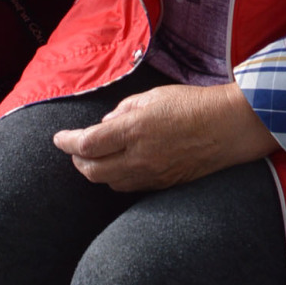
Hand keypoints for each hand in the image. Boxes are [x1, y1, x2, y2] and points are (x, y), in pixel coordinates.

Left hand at [54, 82, 275, 192]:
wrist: (228, 127)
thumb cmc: (190, 104)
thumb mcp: (151, 96)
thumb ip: (122, 111)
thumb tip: (105, 125)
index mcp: (133, 130)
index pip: (87, 145)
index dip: (67, 143)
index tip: (58, 139)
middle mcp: (139, 158)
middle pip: (93, 171)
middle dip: (78, 162)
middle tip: (73, 150)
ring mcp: (152, 175)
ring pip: (111, 183)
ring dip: (97, 172)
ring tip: (95, 158)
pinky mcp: (165, 185)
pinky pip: (131, 188)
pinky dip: (117, 178)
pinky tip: (119, 167)